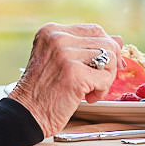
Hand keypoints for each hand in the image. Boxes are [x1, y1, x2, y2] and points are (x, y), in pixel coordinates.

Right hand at [9, 22, 119, 137]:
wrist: (25, 115)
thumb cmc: (42, 92)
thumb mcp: (60, 62)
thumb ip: (86, 48)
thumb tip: (119, 39)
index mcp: (51, 31)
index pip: (95, 30)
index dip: (107, 47)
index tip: (109, 65)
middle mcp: (58, 38)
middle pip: (106, 42)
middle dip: (109, 65)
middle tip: (97, 82)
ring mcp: (65, 55)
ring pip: (110, 58)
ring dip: (105, 79)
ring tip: (89, 91)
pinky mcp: (74, 73)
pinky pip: (105, 78)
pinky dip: (101, 92)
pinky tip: (87, 98)